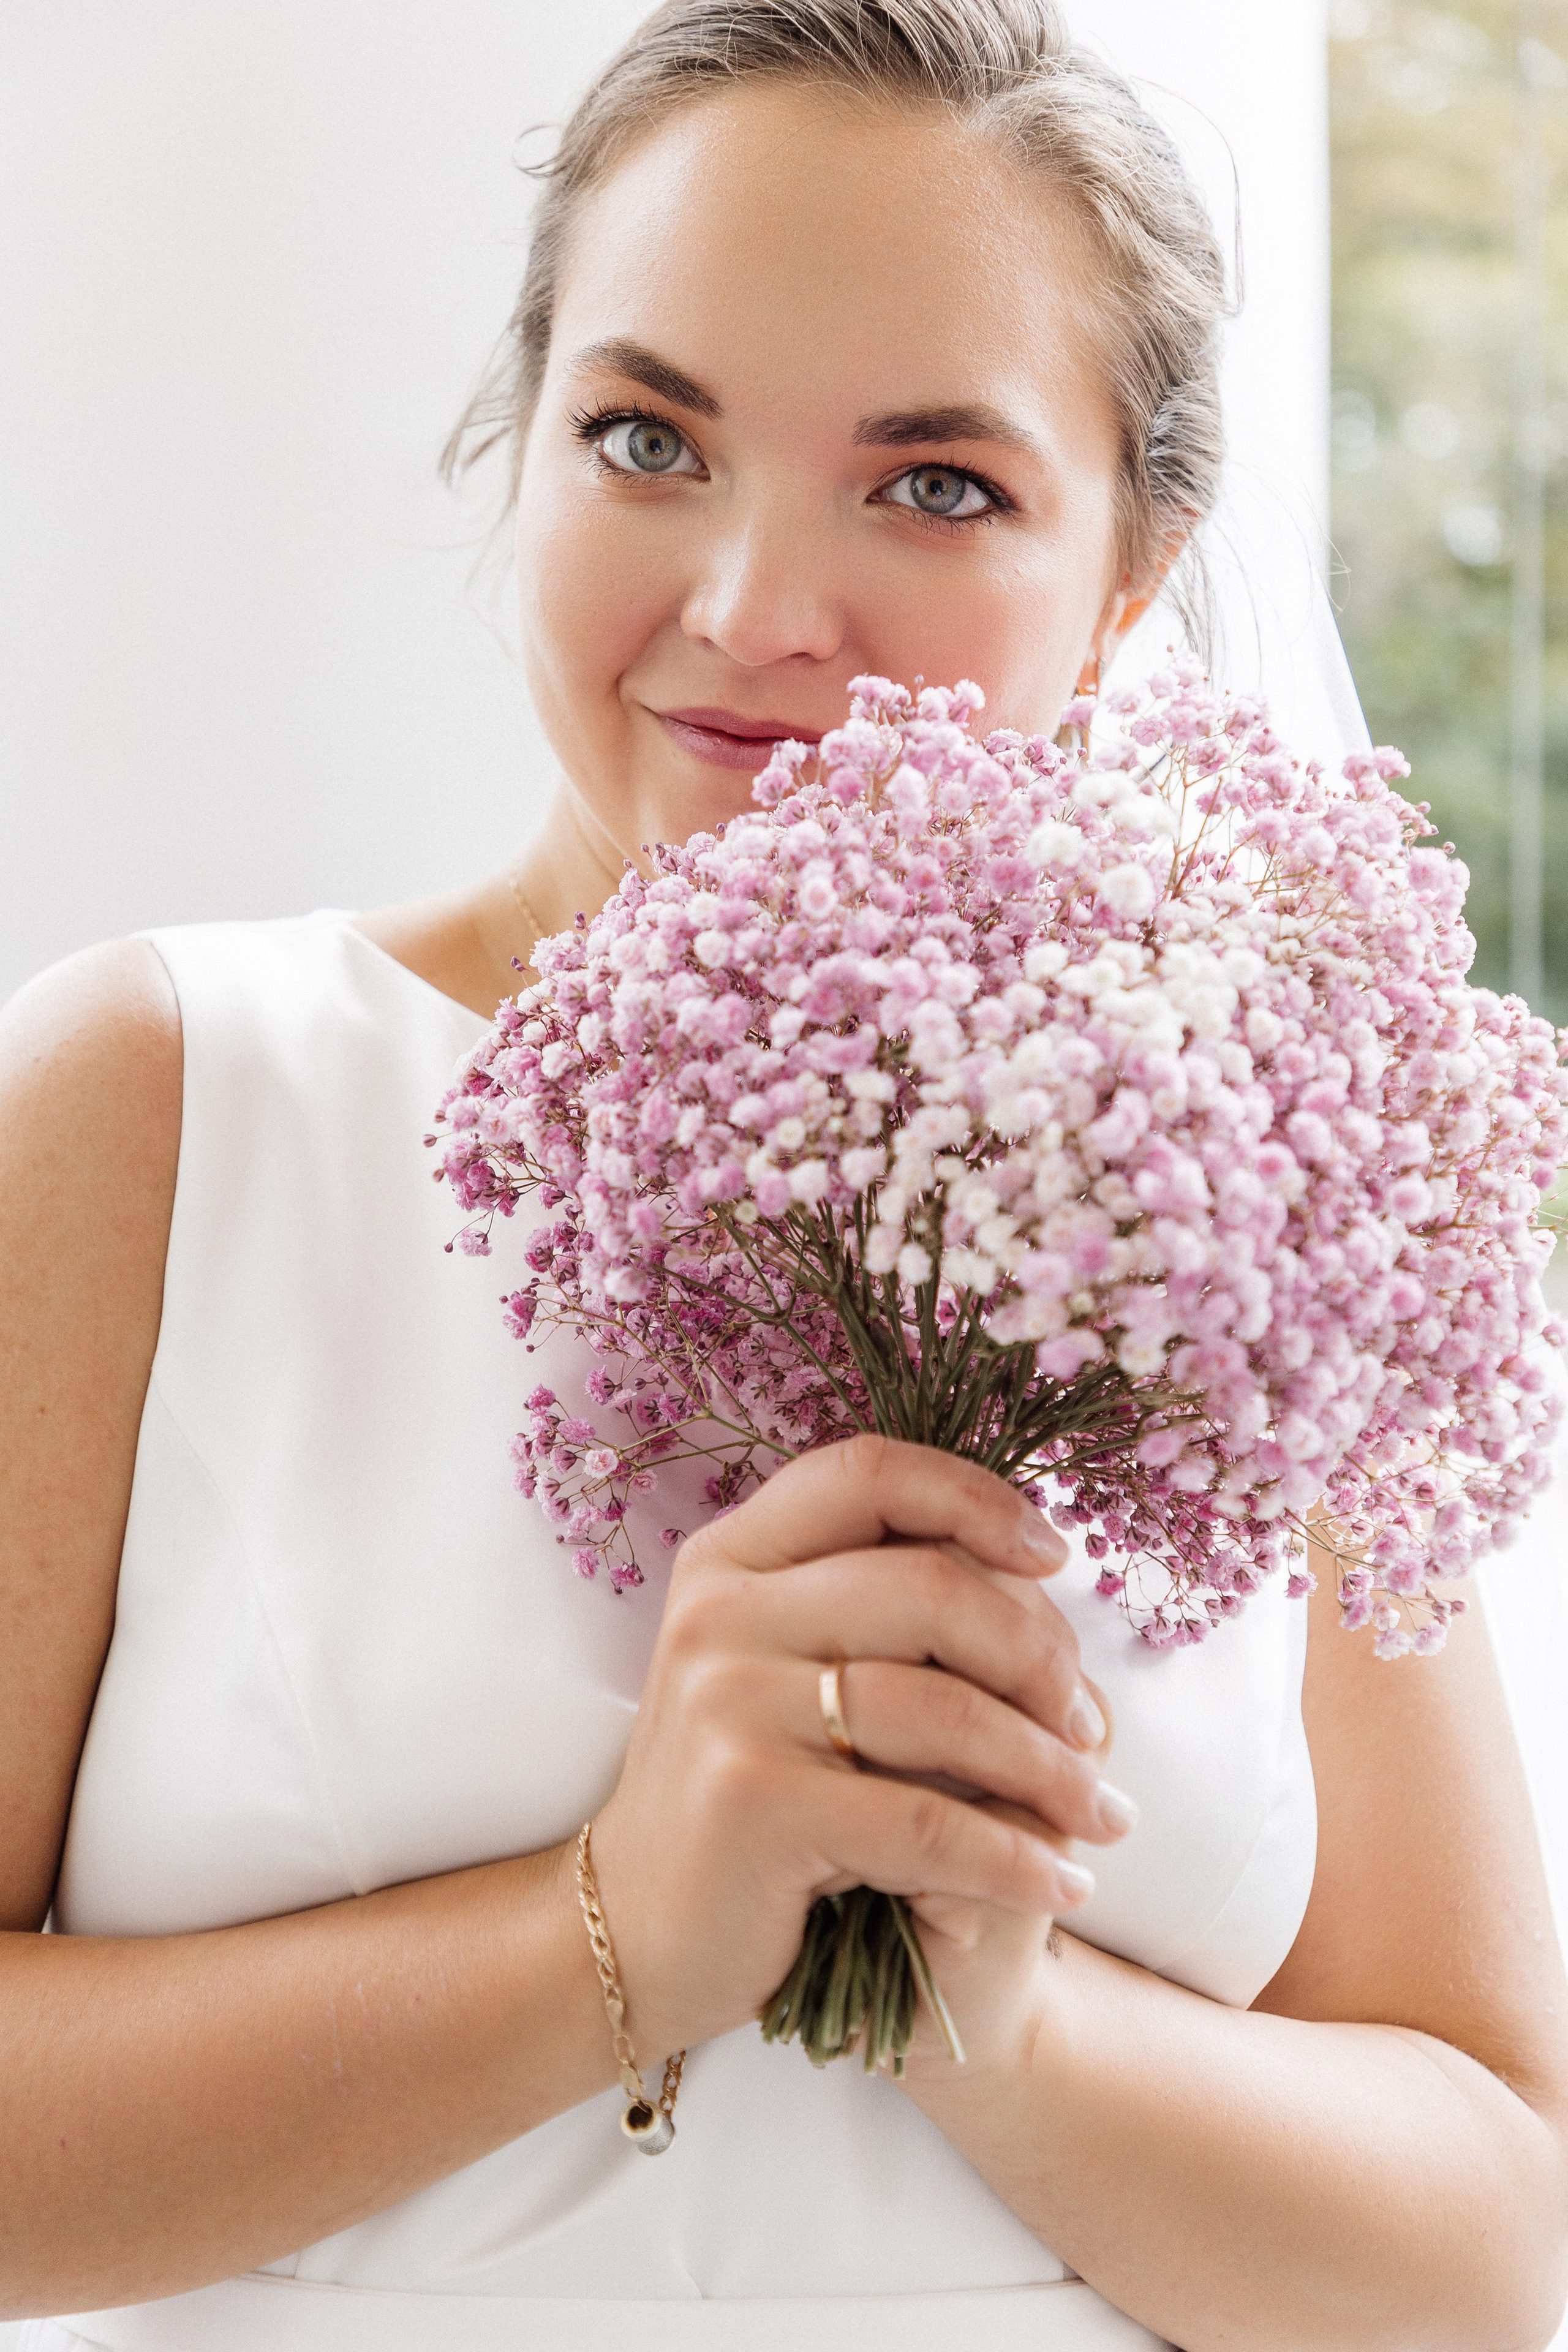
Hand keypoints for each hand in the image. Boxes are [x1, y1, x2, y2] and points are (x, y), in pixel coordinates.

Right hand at [588, 1435, 1135, 2062]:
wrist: (636, 1931)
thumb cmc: (748, 1791)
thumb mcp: (785, 1667)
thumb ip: (874, 1603)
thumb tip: (1039, 1572)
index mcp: (732, 1558)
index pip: (870, 1475)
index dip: (977, 1497)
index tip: (1054, 1557)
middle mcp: (720, 1613)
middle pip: (931, 1585)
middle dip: (1040, 1658)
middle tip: (1087, 1726)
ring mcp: (729, 1701)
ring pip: (945, 1709)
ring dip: (1050, 1771)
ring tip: (1098, 1815)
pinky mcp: (752, 1801)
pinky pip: (928, 1820)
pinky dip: (1014, 1858)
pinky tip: (1060, 1884)